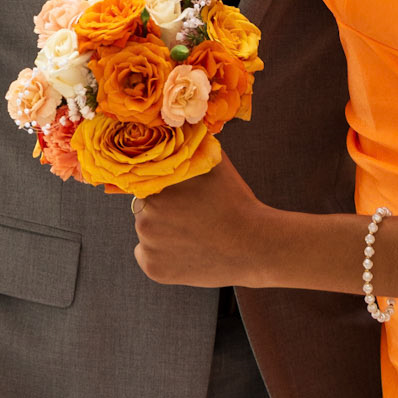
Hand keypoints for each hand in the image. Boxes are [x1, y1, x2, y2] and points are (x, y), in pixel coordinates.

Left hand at [133, 154, 275, 287]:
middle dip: (163, 211)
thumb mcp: (215, 162)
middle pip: (145, 209)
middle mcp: (144, 217)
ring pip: (148, 234)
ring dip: (163, 232)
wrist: (253, 246)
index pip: (147, 183)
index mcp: (155, 188)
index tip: (183, 197)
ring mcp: (148, 246)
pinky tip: (186, 251)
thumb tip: (180, 127)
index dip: (166, 190)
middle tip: (191, 216)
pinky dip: (163, 256)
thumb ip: (191, 146)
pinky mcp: (154, 270)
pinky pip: (149, 257)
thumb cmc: (235, 201)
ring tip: (193, 234)